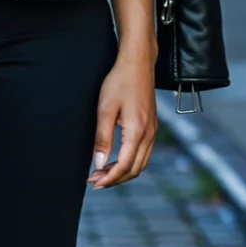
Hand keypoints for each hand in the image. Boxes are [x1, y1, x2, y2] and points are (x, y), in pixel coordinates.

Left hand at [87, 50, 156, 189]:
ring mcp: (152, 131)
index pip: (125, 166)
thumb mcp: (105, 109)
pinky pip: (143, 154)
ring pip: (141, 163)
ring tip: (102, 173)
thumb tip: (99, 164)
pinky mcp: (151, 127)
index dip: (109, 178)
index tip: (93, 183)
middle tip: (94, 181)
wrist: (138, 63)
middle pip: (135, 169)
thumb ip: (102, 138)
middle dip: (114, 179)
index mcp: (137, 131)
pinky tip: (115, 160)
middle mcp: (149, 134)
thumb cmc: (119, 82)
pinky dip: (130, 163)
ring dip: (122, 172)